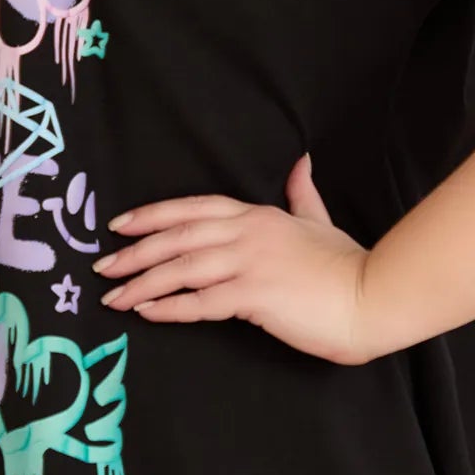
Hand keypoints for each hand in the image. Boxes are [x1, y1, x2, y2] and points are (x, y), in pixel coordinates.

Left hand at [94, 153, 380, 365]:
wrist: (372, 297)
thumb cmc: (345, 265)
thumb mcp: (320, 220)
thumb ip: (302, 192)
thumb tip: (300, 162)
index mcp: (257, 215)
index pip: (192, 208)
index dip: (151, 216)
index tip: (118, 225)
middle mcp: (247, 233)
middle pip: (176, 237)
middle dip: (134, 252)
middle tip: (102, 267)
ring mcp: (250, 263)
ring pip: (181, 268)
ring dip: (141, 282)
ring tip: (112, 297)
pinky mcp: (255, 295)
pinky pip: (201, 302)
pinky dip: (169, 307)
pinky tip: (146, 313)